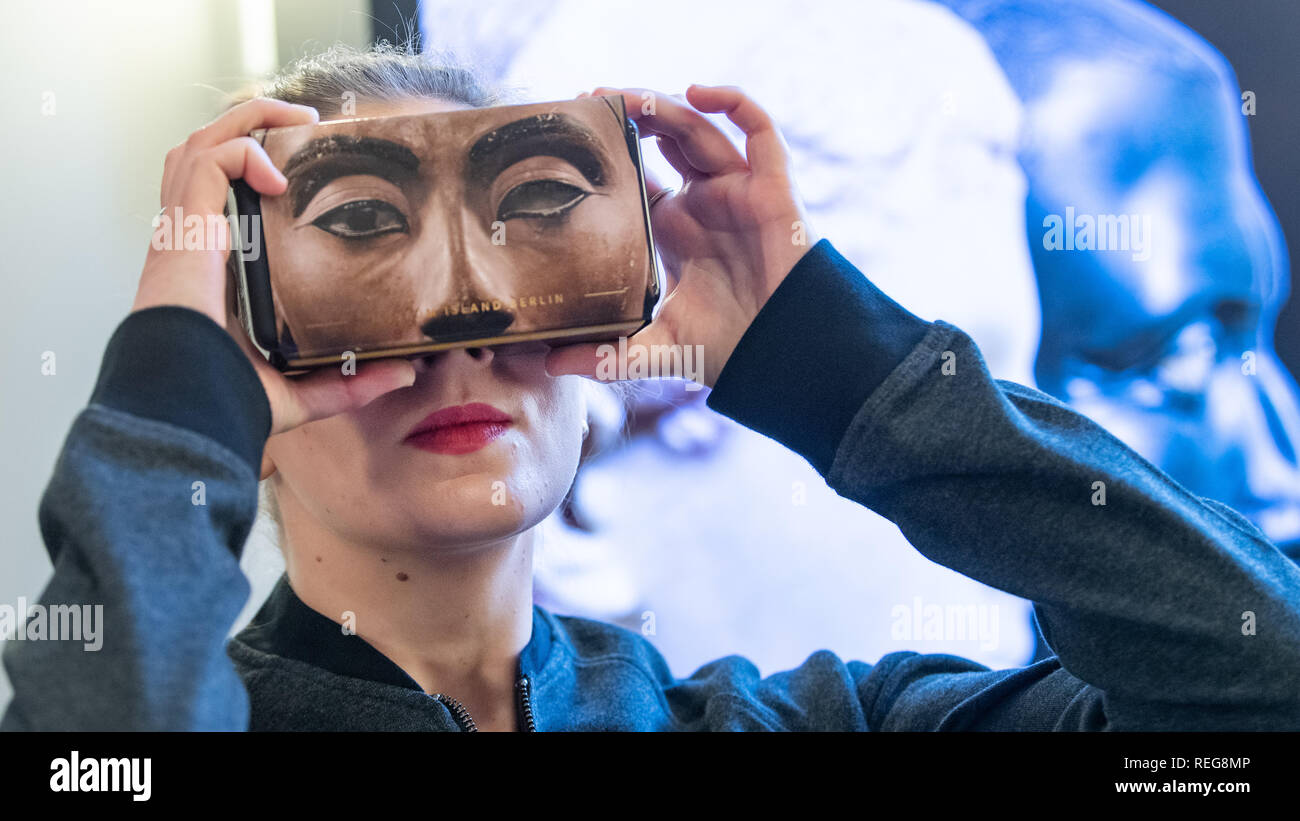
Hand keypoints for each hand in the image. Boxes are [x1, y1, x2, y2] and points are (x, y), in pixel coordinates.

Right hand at [133, 97, 415, 444]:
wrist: (188, 407)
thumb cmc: (224, 402)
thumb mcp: (301, 390)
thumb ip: (352, 382)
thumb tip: (406, 373)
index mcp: (212, 271)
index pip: (221, 201)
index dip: (255, 173)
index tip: (308, 170)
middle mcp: (193, 243)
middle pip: (206, 157)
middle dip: (253, 128)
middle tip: (309, 128)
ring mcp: (183, 232)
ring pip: (200, 143)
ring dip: (248, 120)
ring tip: (300, 122)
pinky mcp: (183, 227)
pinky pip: (206, 160)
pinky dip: (242, 151)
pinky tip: (278, 175)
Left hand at [545, 85, 818, 387]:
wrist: (784, 357)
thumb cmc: (728, 350)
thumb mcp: (656, 349)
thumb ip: (606, 354)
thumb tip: (549, 365)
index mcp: (674, 232)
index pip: (637, 176)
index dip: (610, 153)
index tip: (573, 135)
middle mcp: (704, 205)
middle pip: (664, 141)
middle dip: (630, 116)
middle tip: (589, 101)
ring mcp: (738, 192)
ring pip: (700, 129)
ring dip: (663, 105)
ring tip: (622, 95)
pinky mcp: (772, 188)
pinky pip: (760, 131)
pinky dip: (734, 102)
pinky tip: (698, 91)